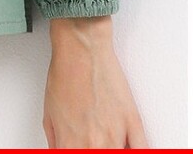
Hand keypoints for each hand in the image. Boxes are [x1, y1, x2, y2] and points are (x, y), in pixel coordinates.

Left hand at [42, 18, 147, 147]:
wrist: (80, 48)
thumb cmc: (65, 74)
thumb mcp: (49, 112)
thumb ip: (55, 140)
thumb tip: (59, 151)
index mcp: (70, 144)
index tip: (78, 148)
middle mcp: (93, 145)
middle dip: (93, 150)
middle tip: (92, 142)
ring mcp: (115, 135)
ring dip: (112, 150)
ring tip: (108, 141)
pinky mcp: (132, 121)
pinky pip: (143, 150)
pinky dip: (138, 151)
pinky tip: (129, 147)